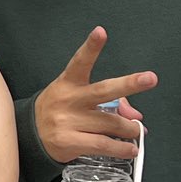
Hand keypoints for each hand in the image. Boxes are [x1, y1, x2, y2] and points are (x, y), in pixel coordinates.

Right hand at [33, 27, 156, 164]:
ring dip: (130, 128)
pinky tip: (130, 148)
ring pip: (111, 123)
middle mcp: (69, 100)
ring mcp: (68, 122)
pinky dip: (122, 148)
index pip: (80, 62)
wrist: (30, 136)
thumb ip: (110, 101)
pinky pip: (103, 145)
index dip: (91, 47)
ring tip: (135, 131)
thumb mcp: (77, 96)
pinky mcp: (69, 142)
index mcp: (69, 83)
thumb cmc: (60, 111)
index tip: (100, 32)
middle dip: (130, 84)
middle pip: (103, 91)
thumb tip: (135, 116)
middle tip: (150, 78)